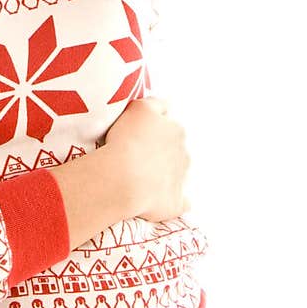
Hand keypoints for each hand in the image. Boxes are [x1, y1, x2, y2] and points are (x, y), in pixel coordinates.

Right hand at [102, 95, 191, 221]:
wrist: (123, 178)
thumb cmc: (128, 139)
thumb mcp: (139, 107)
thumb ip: (156, 103)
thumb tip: (166, 108)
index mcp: (177, 132)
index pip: (170, 127)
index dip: (154, 131)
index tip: (139, 137)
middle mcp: (183, 155)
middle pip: (174, 152)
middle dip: (161, 154)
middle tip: (137, 158)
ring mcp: (180, 181)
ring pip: (177, 175)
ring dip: (164, 175)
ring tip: (140, 179)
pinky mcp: (175, 204)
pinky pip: (179, 203)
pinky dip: (172, 201)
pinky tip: (159, 200)